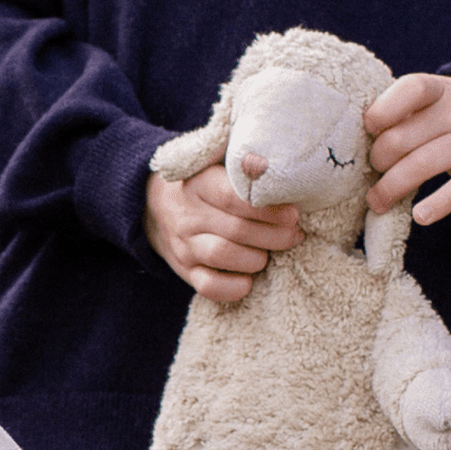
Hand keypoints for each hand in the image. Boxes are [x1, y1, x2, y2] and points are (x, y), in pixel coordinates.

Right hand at [144, 164, 303, 302]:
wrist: (155, 206)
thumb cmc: (202, 182)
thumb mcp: (215, 162)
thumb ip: (241, 161)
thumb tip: (275, 161)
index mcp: (199, 184)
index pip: (234, 198)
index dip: (268, 209)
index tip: (293, 214)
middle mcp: (188, 215)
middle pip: (237, 230)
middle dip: (275, 236)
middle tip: (295, 235)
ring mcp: (184, 245)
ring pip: (224, 256)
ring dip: (257, 258)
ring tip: (271, 253)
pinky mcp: (184, 270)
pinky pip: (208, 286)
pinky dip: (233, 288)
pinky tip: (249, 280)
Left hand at [364, 73, 450, 224]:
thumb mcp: (438, 98)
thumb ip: (405, 112)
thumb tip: (357, 141)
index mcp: (439, 90)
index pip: (411, 90)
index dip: (383, 110)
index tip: (368, 128)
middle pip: (405, 137)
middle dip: (378, 160)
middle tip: (371, 173)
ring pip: (423, 165)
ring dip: (392, 187)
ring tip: (377, 202)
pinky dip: (439, 204)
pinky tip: (420, 216)